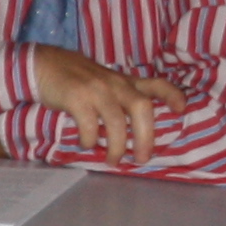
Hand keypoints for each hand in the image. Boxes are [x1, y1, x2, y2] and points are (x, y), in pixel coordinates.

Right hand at [28, 48, 187, 167]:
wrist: (43, 65)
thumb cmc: (76, 79)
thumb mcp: (103, 83)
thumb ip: (119, 98)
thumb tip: (133, 131)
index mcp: (125, 81)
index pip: (156, 84)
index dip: (172, 95)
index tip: (181, 109)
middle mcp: (115, 83)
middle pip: (141, 107)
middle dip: (146, 136)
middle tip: (142, 158)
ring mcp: (96, 89)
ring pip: (117, 121)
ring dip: (117, 146)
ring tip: (113, 160)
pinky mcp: (77, 97)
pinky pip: (89, 124)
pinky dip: (90, 139)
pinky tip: (86, 144)